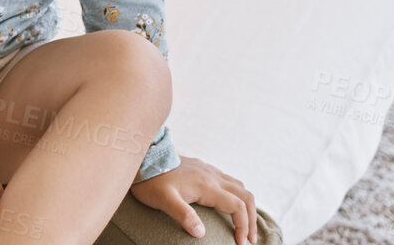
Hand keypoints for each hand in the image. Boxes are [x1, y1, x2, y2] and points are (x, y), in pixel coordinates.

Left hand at [130, 156, 258, 244]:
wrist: (142, 157)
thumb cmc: (151, 181)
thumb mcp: (164, 200)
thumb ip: (183, 215)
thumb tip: (200, 233)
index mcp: (207, 185)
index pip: (238, 206)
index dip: (243, 226)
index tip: (241, 243)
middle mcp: (212, 176)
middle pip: (245, 196)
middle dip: (251, 219)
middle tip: (250, 239)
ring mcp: (208, 170)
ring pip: (239, 187)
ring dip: (246, 206)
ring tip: (245, 225)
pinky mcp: (202, 168)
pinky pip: (229, 181)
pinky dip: (237, 196)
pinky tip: (229, 204)